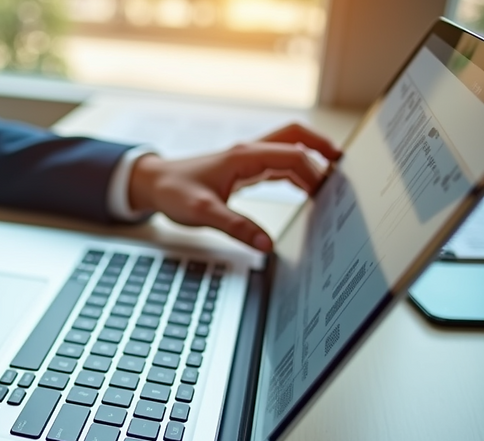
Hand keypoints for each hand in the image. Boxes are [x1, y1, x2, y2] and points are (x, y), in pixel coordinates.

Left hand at [127, 123, 340, 251]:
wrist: (153, 183)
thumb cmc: (174, 192)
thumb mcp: (203, 213)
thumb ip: (236, 227)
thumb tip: (265, 244)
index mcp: (243, 157)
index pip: (292, 157)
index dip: (315, 174)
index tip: (328, 195)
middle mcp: (248, 152)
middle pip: (296, 137)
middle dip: (322, 147)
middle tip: (345, 167)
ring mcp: (247, 159)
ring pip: (289, 150)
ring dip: (311, 161)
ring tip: (331, 184)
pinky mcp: (244, 169)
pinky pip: (278, 164)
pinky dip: (296, 172)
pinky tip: (305, 190)